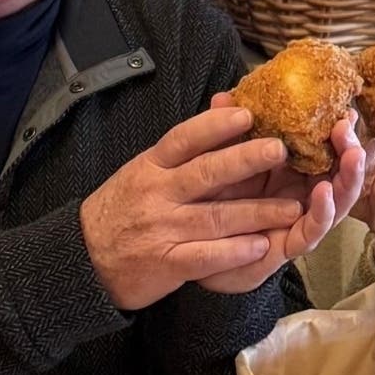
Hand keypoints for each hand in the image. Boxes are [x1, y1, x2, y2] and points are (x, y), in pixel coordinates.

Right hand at [80, 107, 305, 309]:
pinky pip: (205, 256)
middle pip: (206, 173)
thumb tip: (222, 111)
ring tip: (291, 207)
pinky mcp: (166, 263)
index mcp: (151, 165)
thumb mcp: (142, 170)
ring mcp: (162, 229)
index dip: (215, 125)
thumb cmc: (122, 208)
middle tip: (280, 150)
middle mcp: (157, 194)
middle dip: (246, 160)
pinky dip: (234, 251)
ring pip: (216, 217)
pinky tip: (261, 245)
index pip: (184, 138)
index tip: (246, 114)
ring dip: (257, 212)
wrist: (83, 259)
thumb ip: (180, 150)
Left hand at [196, 95, 366, 292]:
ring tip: (353, 155)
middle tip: (348, 125)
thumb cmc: (215, 200)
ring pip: (337, 199)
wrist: (196, 249)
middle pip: (339, 171)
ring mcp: (300, 219)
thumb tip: (222, 96)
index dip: (338, 129)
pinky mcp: (290, 244)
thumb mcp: (220, 160)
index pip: (325, 148)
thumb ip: (224, 130)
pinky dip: (323, 211)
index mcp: (292, 170)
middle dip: (350, 148)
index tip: (343, 108)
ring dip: (349, 177)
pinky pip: (312, 230)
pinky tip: (324, 191)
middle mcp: (303, 193)